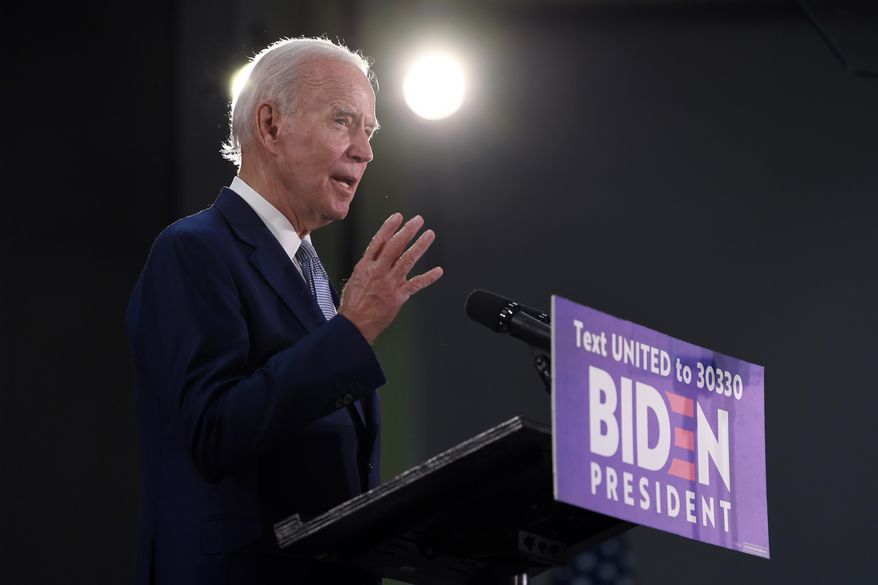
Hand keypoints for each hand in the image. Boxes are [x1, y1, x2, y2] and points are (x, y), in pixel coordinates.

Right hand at [338, 213, 443, 342]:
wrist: (354, 324)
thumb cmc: (353, 306)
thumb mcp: (355, 280)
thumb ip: (368, 268)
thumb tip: (376, 259)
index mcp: (366, 266)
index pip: (379, 241)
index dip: (389, 227)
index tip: (398, 217)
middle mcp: (379, 271)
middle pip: (395, 245)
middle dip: (408, 230)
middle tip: (418, 221)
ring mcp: (390, 283)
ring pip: (408, 259)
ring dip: (420, 245)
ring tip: (429, 235)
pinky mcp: (398, 296)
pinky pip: (417, 284)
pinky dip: (429, 277)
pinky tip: (438, 271)